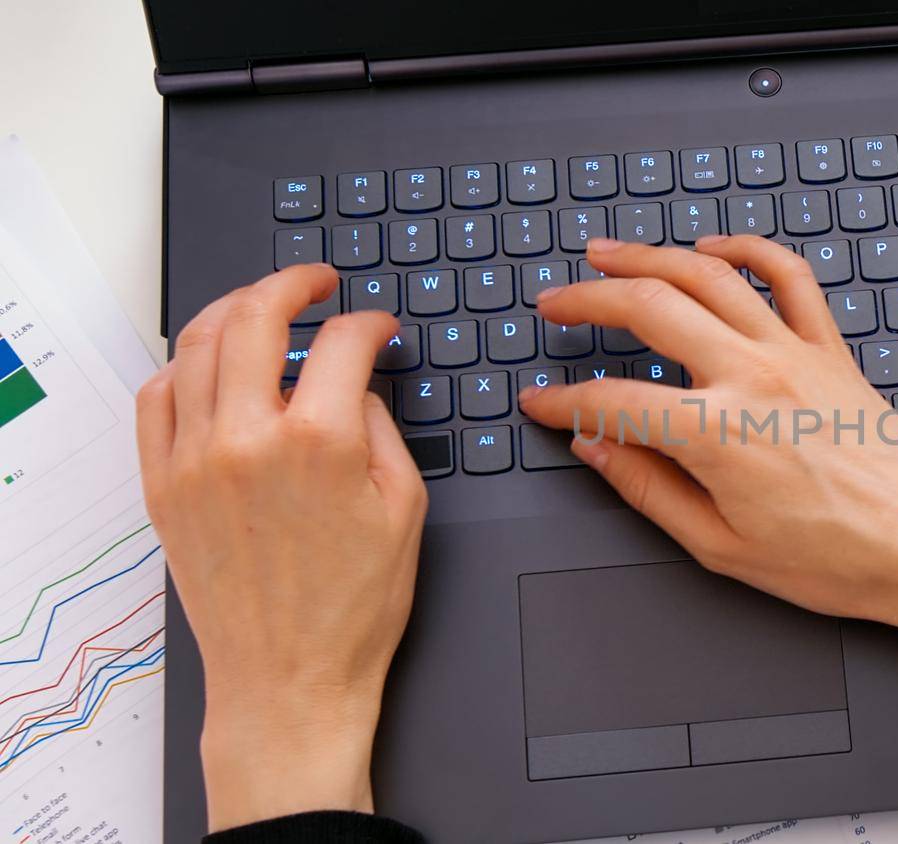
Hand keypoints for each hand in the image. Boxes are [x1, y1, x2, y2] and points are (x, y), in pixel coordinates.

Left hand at [136, 265, 425, 830]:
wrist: (288, 678)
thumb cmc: (353, 607)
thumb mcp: (404, 507)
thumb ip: (382, 427)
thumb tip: (357, 383)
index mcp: (320, 442)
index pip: (343, 342)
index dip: (370, 322)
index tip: (379, 328)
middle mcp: (247, 439)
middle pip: (256, 316)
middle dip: (293, 284)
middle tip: (316, 284)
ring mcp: (194, 459)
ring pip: (199, 343)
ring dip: (236, 311)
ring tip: (263, 310)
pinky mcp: (161, 485)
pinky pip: (157, 395)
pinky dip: (185, 364)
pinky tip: (212, 365)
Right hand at [522, 236, 897, 673]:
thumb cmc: (839, 559)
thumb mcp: (723, 548)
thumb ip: (650, 491)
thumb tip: (598, 451)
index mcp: (718, 434)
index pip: (613, 400)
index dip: (564, 401)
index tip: (542, 404)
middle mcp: (753, 377)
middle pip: (650, 308)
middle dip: (588, 299)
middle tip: (554, 304)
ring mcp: (795, 354)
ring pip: (710, 274)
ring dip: (650, 255)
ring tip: (608, 253)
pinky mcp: (831, 350)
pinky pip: (788, 277)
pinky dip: (748, 248)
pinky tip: (715, 246)